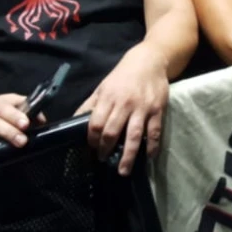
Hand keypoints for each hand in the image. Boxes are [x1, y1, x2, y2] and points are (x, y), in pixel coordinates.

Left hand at [75, 47, 168, 176]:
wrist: (149, 60)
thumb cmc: (123, 76)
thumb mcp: (103, 87)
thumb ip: (90, 104)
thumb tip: (73, 121)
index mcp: (108, 98)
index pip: (96, 123)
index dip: (92, 138)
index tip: (92, 147)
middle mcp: (125, 104)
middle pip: (112, 131)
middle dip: (106, 149)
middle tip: (103, 159)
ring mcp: (142, 108)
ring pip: (134, 135)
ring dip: (128, 155)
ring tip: (123, 170)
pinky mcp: (157, 110)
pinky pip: (154, 131)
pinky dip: (152, 146)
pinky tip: (149, 156)